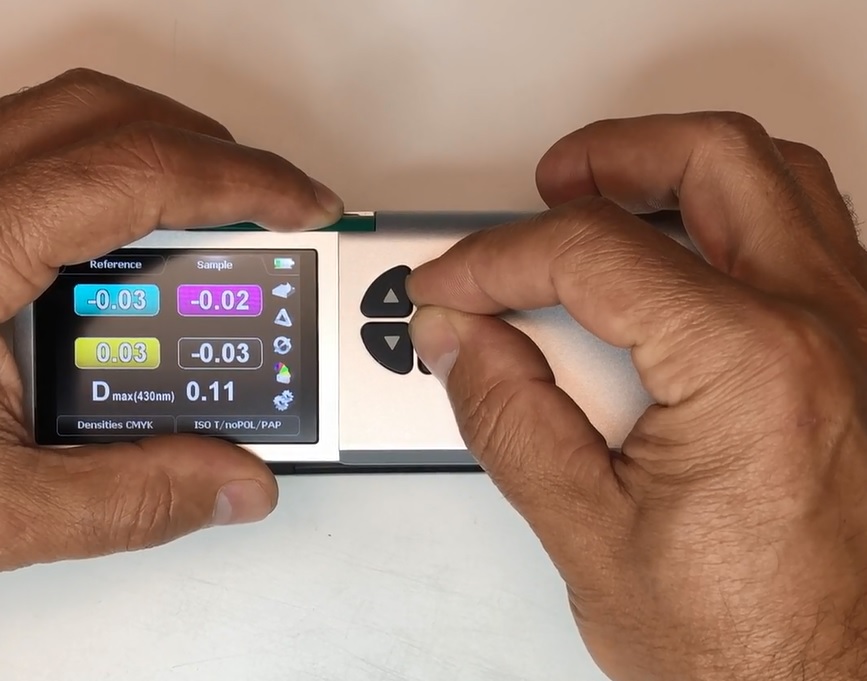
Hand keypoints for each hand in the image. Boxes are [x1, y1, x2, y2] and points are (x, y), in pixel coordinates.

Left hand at [0, 68, 342, 570]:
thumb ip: (126, 500)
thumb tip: (234, 486)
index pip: (136, 169)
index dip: (244, 179)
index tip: (305, 202)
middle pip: (108, 112)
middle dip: (213, 150)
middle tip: (273, 207)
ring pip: (64, 113)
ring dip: (156, 148)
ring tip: (214, 212)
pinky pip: (27, 142)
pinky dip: (100, 164)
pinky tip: (118, 233)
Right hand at [406, 113, 866, 679]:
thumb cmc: (746, 651)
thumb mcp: (589, 537)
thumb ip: (510, 419)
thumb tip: (460, 338)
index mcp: (753, 368)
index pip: (593, 256)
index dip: (498, 259)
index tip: (453, 286)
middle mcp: (827, 330)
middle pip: (710, 161)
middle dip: (605, 160)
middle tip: (542, 193)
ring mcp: (860, 336)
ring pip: (772, 180)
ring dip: (676, 172)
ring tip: (605, 203)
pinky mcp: (862, 358)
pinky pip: (804, 235)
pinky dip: (729, 216)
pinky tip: (678, 259)